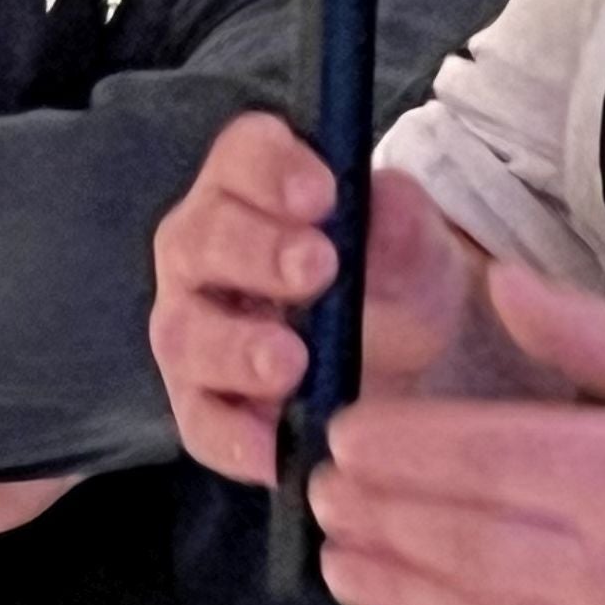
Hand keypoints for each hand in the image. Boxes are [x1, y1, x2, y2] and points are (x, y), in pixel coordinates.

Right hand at [147, 111, 544, 485]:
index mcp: (253, 186)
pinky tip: (273, 449)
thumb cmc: (396, 277)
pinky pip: (199, 422)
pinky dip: (233, 437)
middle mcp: (204, 250)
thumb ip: (401, 221)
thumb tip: (383, 200)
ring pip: (186, 332)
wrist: (410, 360)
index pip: (243, 155)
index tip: (322, 194)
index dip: (272, 169)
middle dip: (256, 251)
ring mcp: (194, 328)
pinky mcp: (202, 403)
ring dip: (235, 347)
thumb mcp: (418, 248)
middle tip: (317, 268)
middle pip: (202, 238)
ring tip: (291, 362)